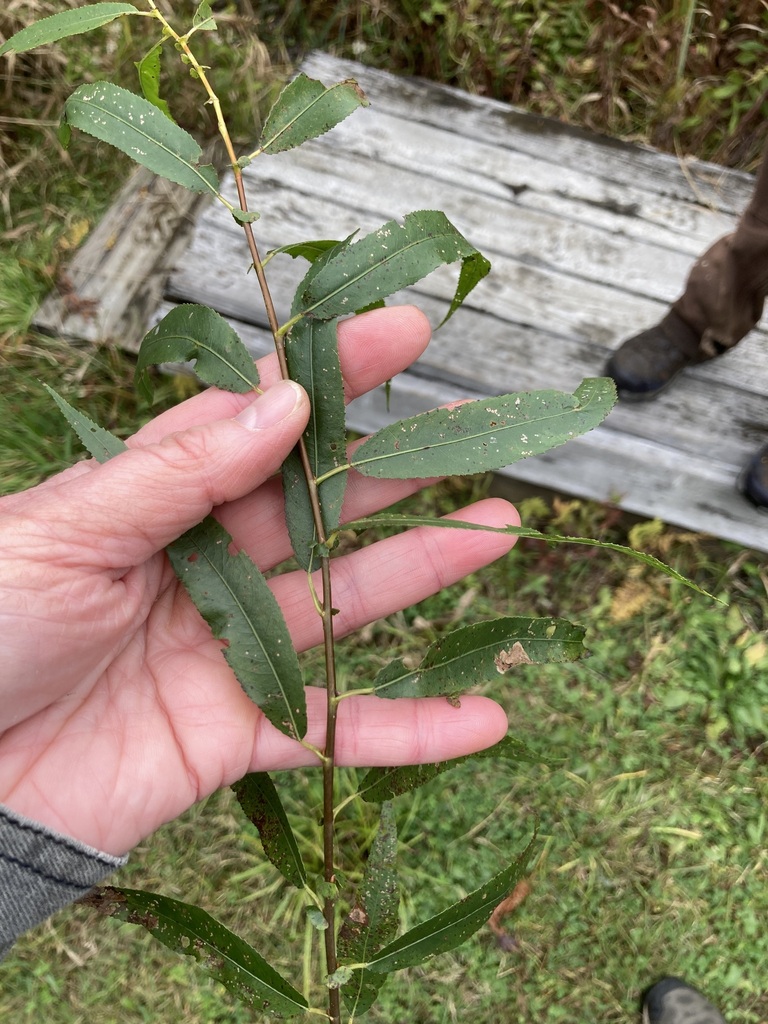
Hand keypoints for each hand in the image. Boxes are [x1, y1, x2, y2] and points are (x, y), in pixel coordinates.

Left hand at [0, 306, 518, 855]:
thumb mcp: (61, 532)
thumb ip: (176, 473)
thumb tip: (283, 406)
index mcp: (154, 500)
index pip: (257, 423)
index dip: (330, 377)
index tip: (401, 332)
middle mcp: (203, 565)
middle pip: (318, 508)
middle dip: (396, 471)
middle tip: (474, 437)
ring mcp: (228, 648)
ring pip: (346, 603)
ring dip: (423, 572)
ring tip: (497, 531)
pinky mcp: (238, 732)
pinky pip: (337, 730)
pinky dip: (409, 729)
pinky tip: (482, 718)